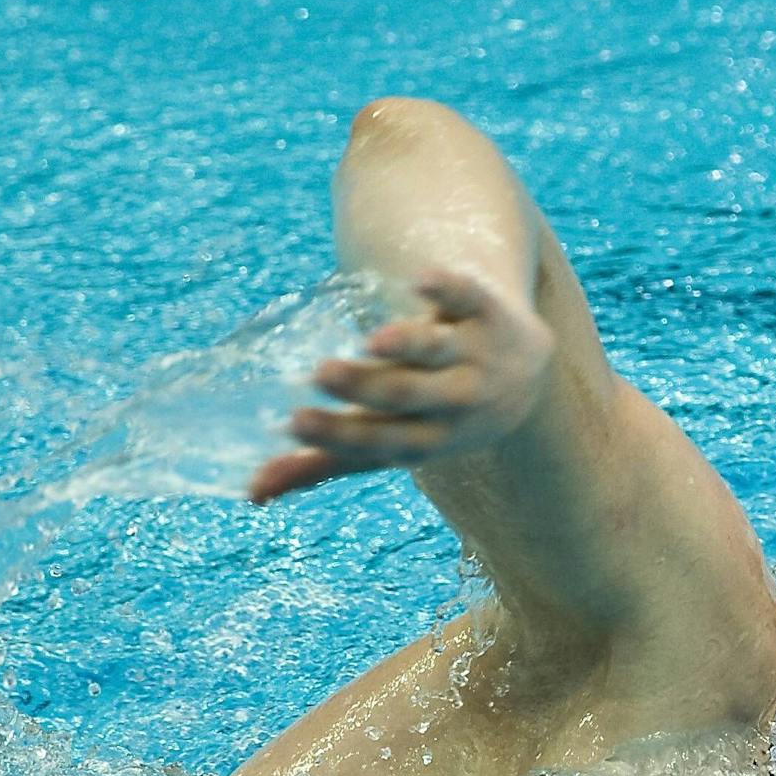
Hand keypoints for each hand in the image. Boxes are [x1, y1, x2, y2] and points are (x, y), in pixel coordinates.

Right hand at [248, 267, 555, 503]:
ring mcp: (475, 353)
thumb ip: (326, 463)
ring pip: (437, 351)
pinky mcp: (485, 309)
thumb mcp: (393, 442)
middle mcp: (458, 400)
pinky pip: (468, 297)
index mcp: (431, 440)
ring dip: (406, 346)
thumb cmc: (437, 412)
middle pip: (408, 397)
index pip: (383, 442)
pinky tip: (420, 281)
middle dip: (365, 389)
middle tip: (319, 376)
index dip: (340, 435)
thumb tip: (250, 494)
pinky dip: (446, 289)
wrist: (525, 369)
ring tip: (372, 342)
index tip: (293, 422)